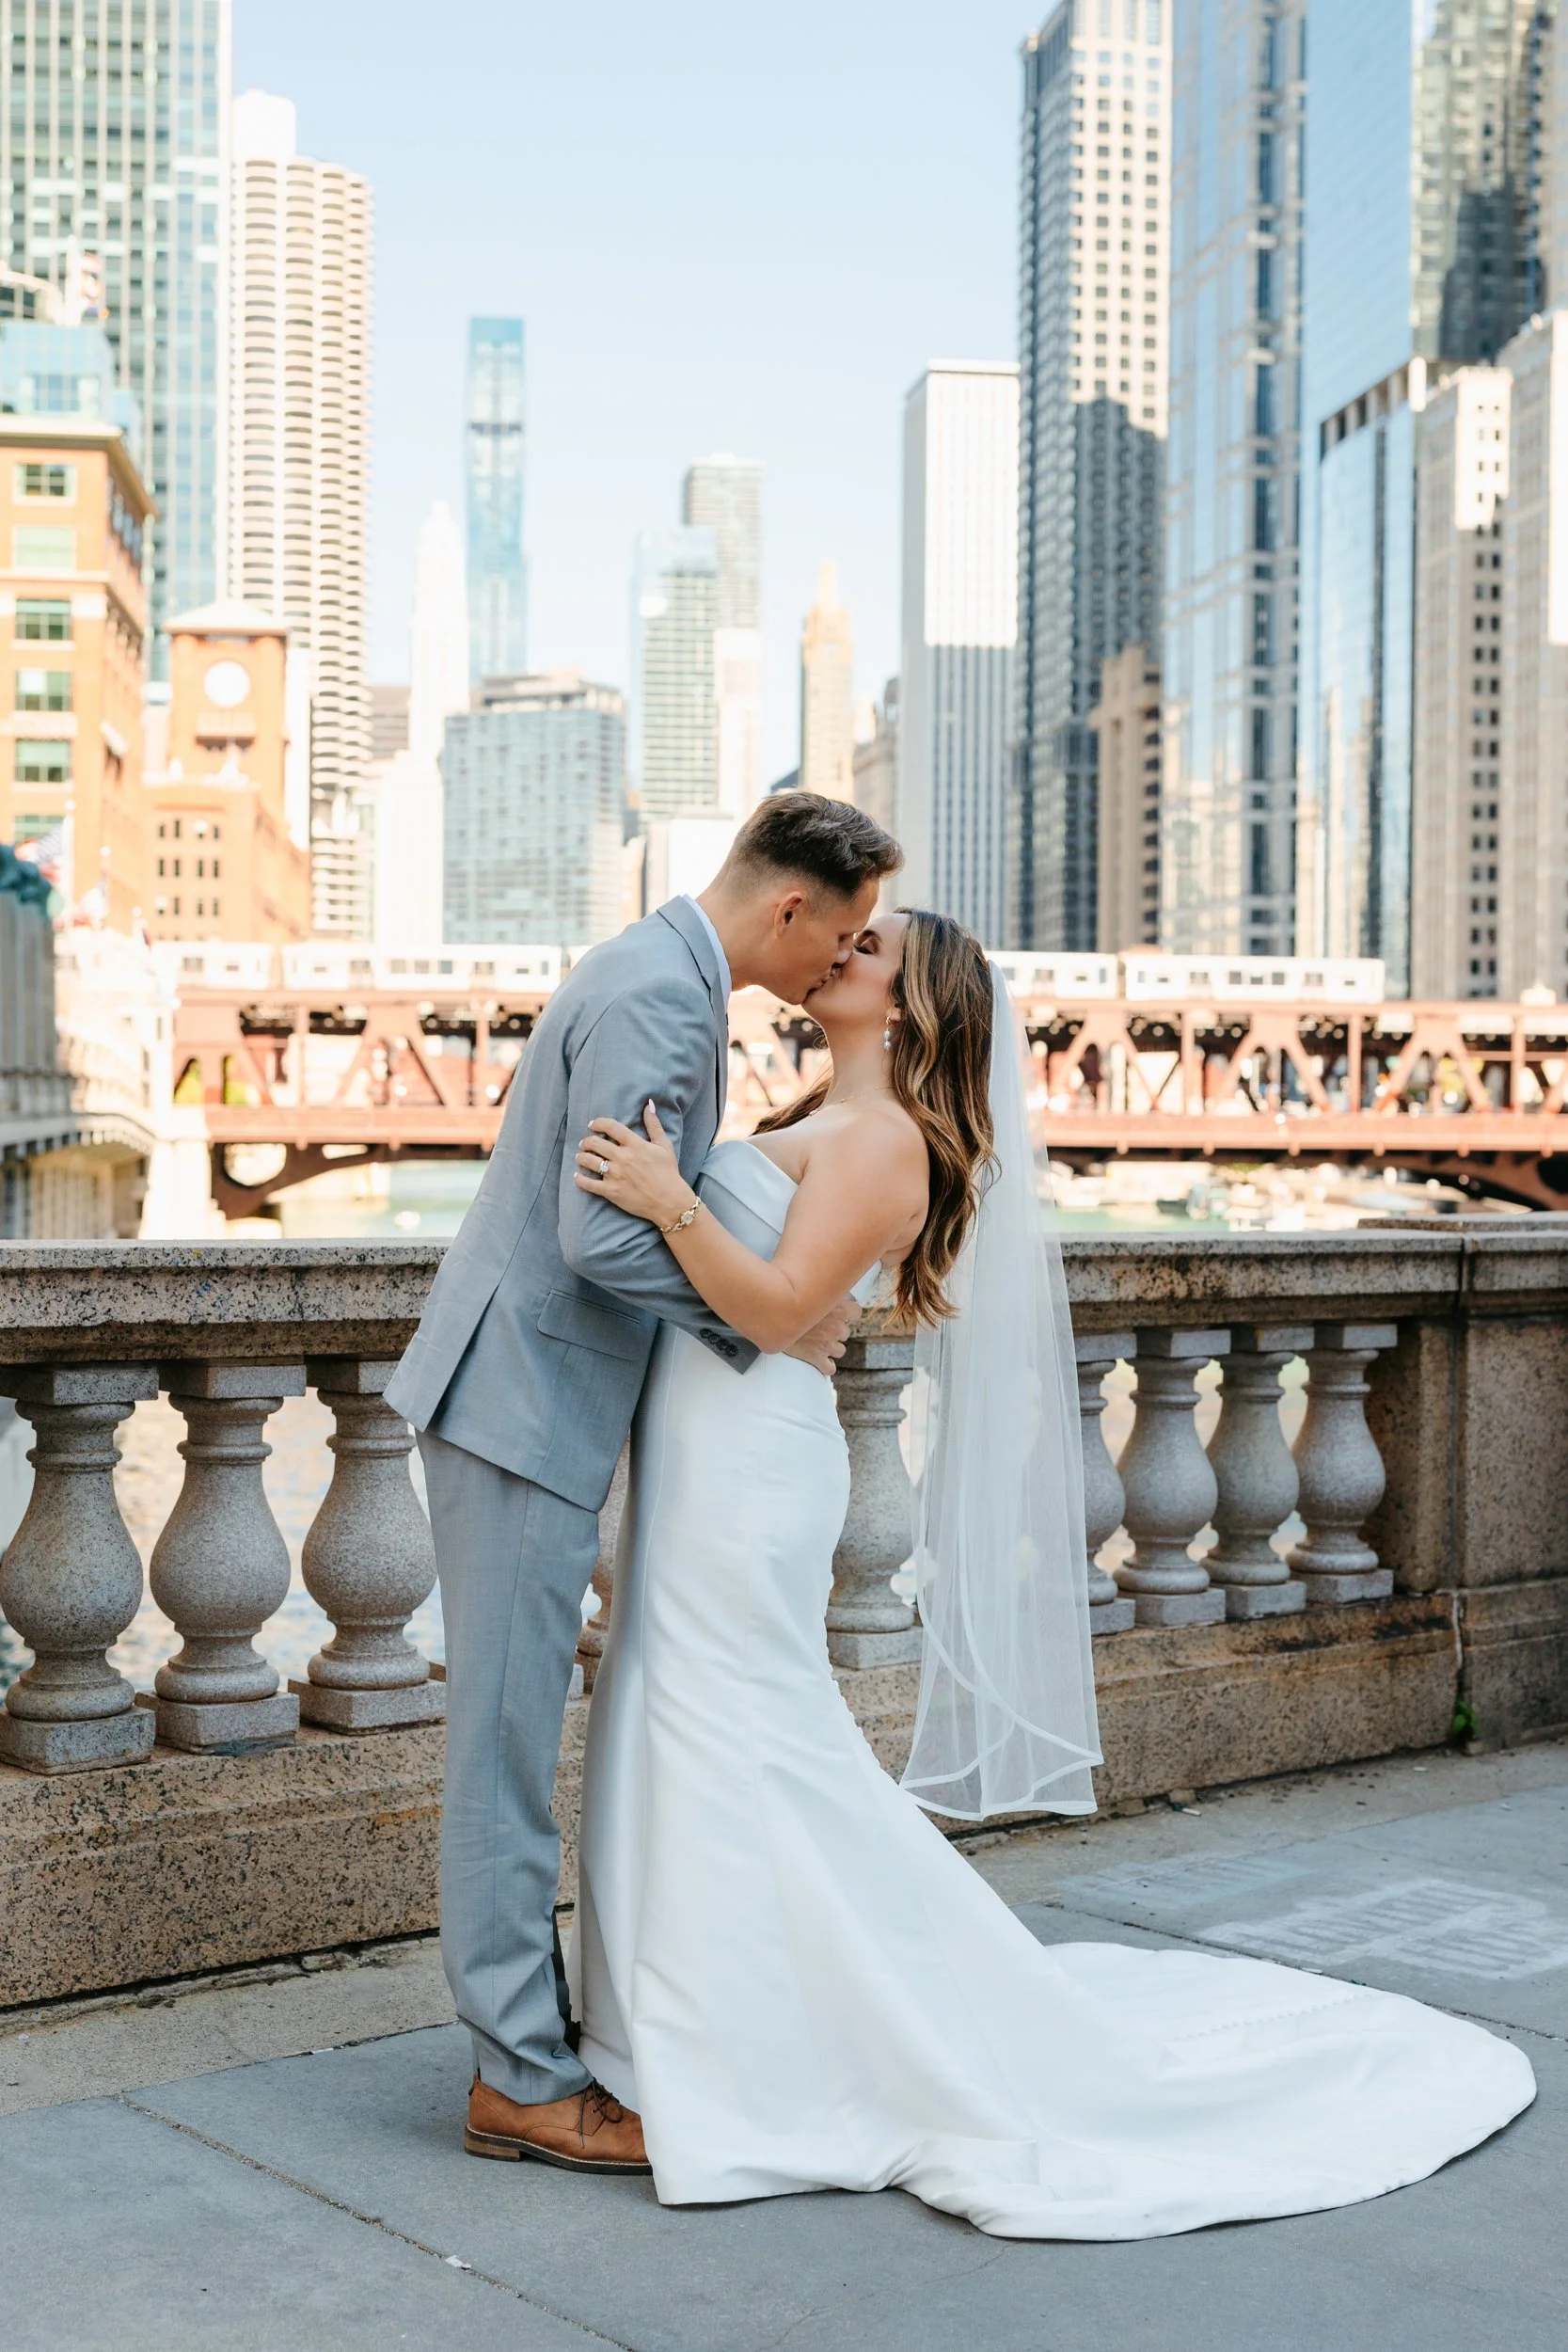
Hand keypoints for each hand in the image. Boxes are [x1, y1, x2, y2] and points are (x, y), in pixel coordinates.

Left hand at [574, 1102, 694, 1229]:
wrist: (669, 1201)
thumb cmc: (669, 1173)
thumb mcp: (664, 1146)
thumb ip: (654, 1124)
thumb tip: (649, 1104)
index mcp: (635, 1145)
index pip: (611, 1127)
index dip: (598, 1123)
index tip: (592, 1124)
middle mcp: (623, 1158)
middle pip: (595, 1143)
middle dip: (586, 1141)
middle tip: (585, 1143)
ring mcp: (615, 1175)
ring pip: (588, 1161)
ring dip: (581, 1157)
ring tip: (580, 1157)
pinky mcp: (611, 1191)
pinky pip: (589, 1184)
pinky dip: (580, 1179)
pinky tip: (577, 1176)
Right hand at [783, 1291, 857, 1377]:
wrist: (772, 1315)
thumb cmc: (790, 1298)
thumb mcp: (813, 1285)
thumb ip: (829, 1287)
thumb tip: (836, 1285)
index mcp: (839, 1308)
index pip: (857, 1311)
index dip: (849, 1311)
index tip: (843, 1311)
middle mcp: (836, 1327)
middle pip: (846, 1331)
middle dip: (836, 1329)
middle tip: (822, 1325)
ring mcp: (827, 1345)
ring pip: (840, 1350)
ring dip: (832, 1346)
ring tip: (819, 1341)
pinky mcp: (816, 1358)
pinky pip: (829, 1368)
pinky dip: (826, 1365)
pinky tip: (820, 1359)